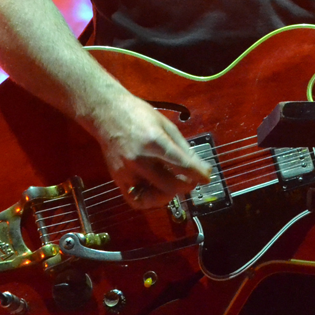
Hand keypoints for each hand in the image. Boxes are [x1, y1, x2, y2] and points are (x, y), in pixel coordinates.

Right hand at [89, 92, 212, 209]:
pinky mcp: (117, 179)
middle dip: (187, 185)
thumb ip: (182, 147)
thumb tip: (199, 166)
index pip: (182, 165)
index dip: (198, 174)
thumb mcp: (166, 125)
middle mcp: (139, 160)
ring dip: (169, 195)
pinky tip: (158, 190)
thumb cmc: (139, 115)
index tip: (207, 177)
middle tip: (192, 180)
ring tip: (175, 184)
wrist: (107, 114)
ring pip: (153, 198)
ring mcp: (126, 172)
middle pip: (170, 186)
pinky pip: (136, 200)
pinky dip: (150, 200)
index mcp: (154, 142)